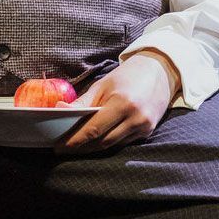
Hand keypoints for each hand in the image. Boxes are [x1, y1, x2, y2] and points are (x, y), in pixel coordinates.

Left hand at [58, 51, 179, 151]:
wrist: (160, 70)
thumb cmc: (127, 76)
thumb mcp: (102, 85)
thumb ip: (83, 101)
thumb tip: (59, 110)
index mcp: (122, 103)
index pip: (93, 129)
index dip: (75, 140)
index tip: (59, 146)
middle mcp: (135, 118)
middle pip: (102, 141)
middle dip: (81, 147)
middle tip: (63, 148)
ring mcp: (144, 127)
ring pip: (112, 145)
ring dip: (93, 147)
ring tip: (76, 146)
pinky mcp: (148, 131)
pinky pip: (123, 142)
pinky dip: (108, 142)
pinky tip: (95, 141)